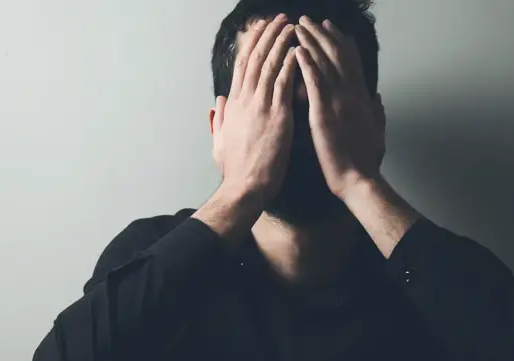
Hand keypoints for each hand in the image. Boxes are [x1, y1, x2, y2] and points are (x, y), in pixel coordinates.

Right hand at [213, 14, 298, 204]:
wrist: (244, 187)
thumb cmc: (235, 170)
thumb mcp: (219, 142)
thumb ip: (217, 120)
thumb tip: (215, 103)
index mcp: (233, 105)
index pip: (241, 66)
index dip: (250, 45)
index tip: (259, 30)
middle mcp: (244, 100)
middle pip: (254, 58)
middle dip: (267, 35)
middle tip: (278, 18)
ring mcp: (260, 106)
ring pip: (269, 65)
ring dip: (280, 42)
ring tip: (290, 25)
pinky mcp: (276, 116)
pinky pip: (284, 83)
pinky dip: (290, 64)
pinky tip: (298, 49)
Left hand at [294, 16, 384, 199]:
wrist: (358, 179)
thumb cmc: (367, 161)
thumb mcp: (378, 131)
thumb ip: (377, 111)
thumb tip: (378, 97)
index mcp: (361, 97)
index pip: (351, 61)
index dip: (341, 42)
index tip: (331, 28)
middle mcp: (352, 94)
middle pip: (337, 55)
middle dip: (322, 35)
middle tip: (309, 20)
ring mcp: (339, 102)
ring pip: (325, 63)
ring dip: (311, 42)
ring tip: (299, 26)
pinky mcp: (324, 113)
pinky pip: (314, 83)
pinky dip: (306, 64)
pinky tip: (297, 50)